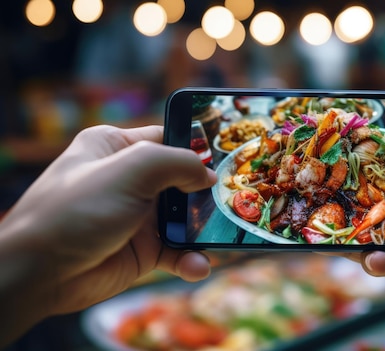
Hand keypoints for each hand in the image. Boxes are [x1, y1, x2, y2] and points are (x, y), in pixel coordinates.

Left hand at [0, 125, 215, 343]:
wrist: (38, 274)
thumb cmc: (74, 211)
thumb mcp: (130, 170)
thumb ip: (177, 163)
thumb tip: (208, 176)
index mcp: (117, 147)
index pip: (168, 138)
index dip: (198, 147)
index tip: (228, 158)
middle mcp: (129, 180)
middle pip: (184, 180)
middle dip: (207, 194)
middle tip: (234, 201)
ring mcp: (137, 216)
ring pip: (185, 219)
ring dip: (204, 231)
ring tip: (224, 238)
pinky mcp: (142, 250)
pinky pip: (177, 251)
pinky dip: (191, 259)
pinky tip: (198, 266)